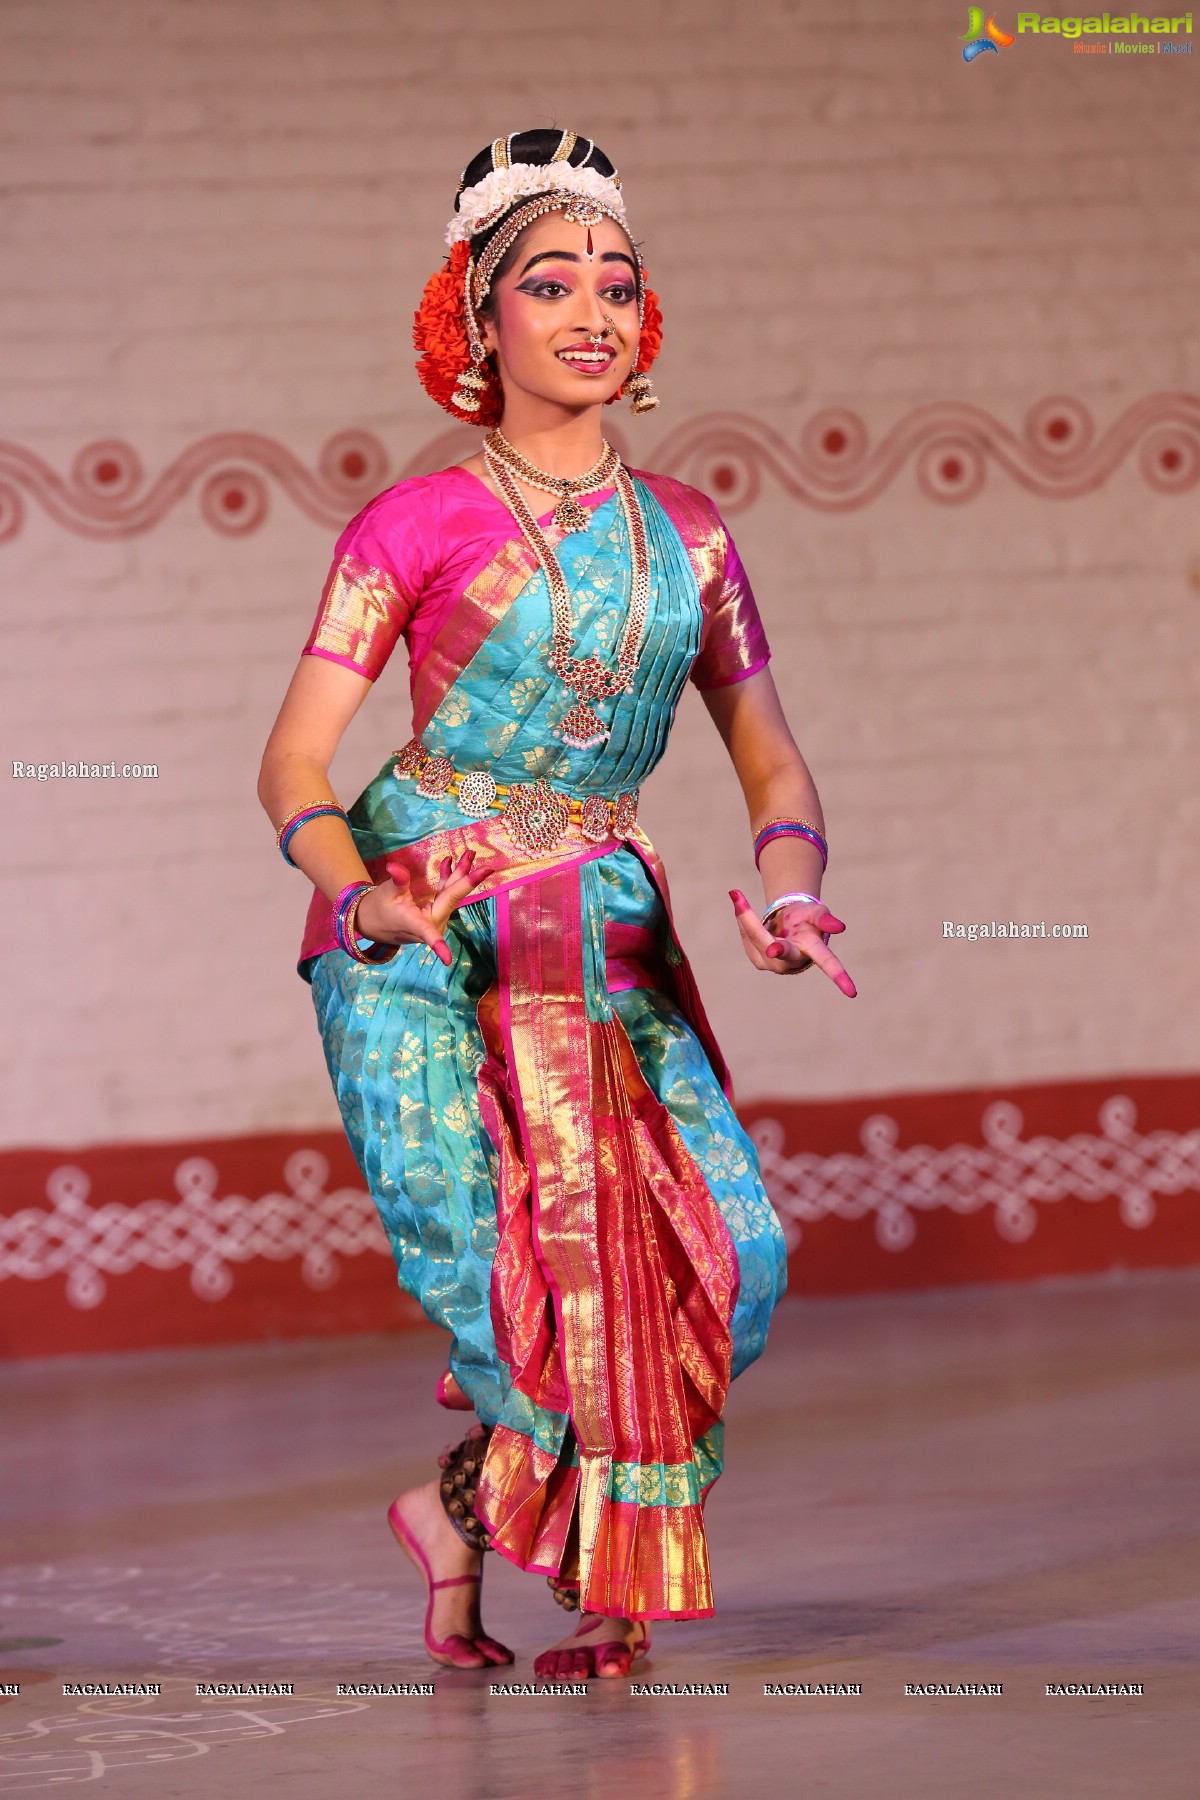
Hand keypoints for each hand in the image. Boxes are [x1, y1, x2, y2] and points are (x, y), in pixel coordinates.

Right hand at [354, 850, 490, 967]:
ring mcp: (436, 918)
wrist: (372, 920)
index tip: (447, 959)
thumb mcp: (387, 893)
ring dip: (459, 875)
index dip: (438, 945)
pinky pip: (446, 895)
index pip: (429, 934)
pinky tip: (450, 863)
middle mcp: (431, 924)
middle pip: (451, 899)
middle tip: (475, 857)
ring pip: (451, 895)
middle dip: (465, 878)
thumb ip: (397, 881)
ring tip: (469, 854)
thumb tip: (395, 867)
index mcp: (416, 925)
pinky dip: (448, 879)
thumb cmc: (378, 909)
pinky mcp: (435, 912)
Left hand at [728, 889, 856, 996]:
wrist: (787, 922)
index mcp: (813, 950)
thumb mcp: (817, 913)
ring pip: (757, 938)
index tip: (853, 992)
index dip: (841, 977)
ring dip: (746, 917)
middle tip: (773, 947)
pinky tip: (740, 904)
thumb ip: (826, 920)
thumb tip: (840, 928)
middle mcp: (793, 961)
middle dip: (776, 947)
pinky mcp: (758, 961)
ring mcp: (774, 964)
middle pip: (781, 950)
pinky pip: (746, 937)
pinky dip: (742, 918)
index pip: (829, 963)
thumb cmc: (807, 919)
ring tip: (736, 894)